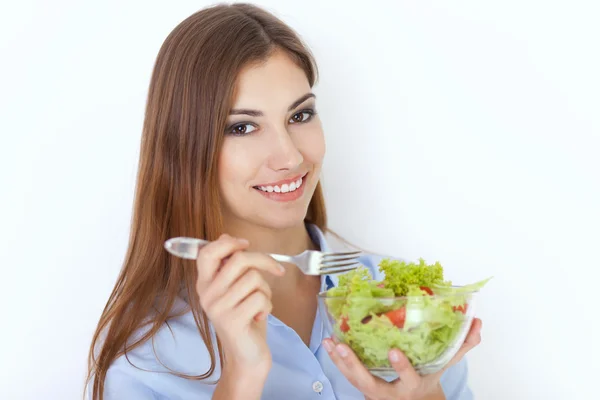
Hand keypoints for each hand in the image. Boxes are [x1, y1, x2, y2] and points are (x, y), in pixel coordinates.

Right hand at [195, 234, 284, 372]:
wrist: (246, 355)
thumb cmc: (245, 317)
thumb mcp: (236, 287)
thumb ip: (230, 264)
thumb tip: (227, 236)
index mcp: (205, 283)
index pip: (207, 252)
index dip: (228, 243)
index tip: (245, 244)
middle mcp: (207, 294)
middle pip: (239, 260)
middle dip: (264, 261)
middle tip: (276, 270)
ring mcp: (218, 308)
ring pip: (253, 278)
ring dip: (266, 289)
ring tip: (260, 302)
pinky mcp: (232, 320)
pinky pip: (260, 297)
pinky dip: (268, 305)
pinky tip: (259, 316)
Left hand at [323, 318, 482, 399]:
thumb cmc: (428, 378)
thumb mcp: (445, 365)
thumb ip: (462, 345)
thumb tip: (477, 323)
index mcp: (413, 385)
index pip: (408, 379)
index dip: (401, 367)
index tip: (393, 351)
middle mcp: (391, 392)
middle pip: (369, 383)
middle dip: (355, 366)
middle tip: (342, 347)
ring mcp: (374, 392)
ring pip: (353, 379)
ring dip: (339, 360)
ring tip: (330, 341)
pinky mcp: (363, 387)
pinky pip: (347, 375)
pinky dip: (337, 360)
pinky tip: (328, 344)